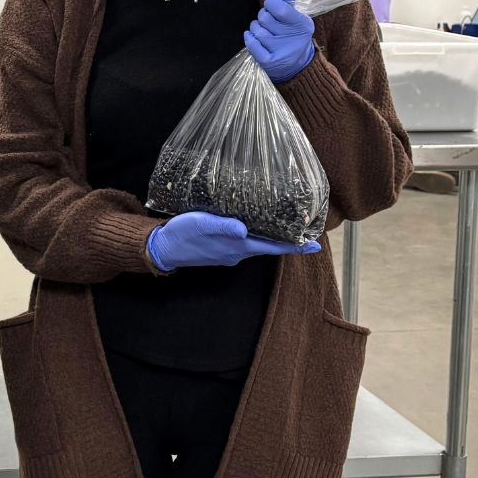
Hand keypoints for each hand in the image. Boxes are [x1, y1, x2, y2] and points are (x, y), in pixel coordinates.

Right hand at [148, 212, 319, 272]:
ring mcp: (230, 252)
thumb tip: (244, 229)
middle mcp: (237, 253)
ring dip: (273, 238)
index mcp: (237, 247)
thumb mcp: (200, 224)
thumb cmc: (181, 233)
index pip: (273, 247)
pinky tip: (257, 226)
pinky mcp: (222, 249)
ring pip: (258, 244)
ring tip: (287, 226)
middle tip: (307, 232)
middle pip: (269, 246)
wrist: (162, 248)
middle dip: (288, 240)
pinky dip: (258, 236)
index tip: (315, 246)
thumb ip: (222, 226)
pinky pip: (246, 243)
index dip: (294, 247)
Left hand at [244, 0, 315, 83]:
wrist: (298, 65)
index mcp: (301, 24)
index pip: (279, 8)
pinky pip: (251, 44)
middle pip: (264, 17)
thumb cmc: (295, 37)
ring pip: (256, 29)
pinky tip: (254, 37)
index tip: (272, 6)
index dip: (271, 3)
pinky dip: (250, 38)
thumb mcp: (298, 20)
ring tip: (265, 31)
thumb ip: (290, 5)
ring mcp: (278, 50)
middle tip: (269, 21)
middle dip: (263, 16)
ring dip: (257, 28)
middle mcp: (290, 37)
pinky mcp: (268, 61)